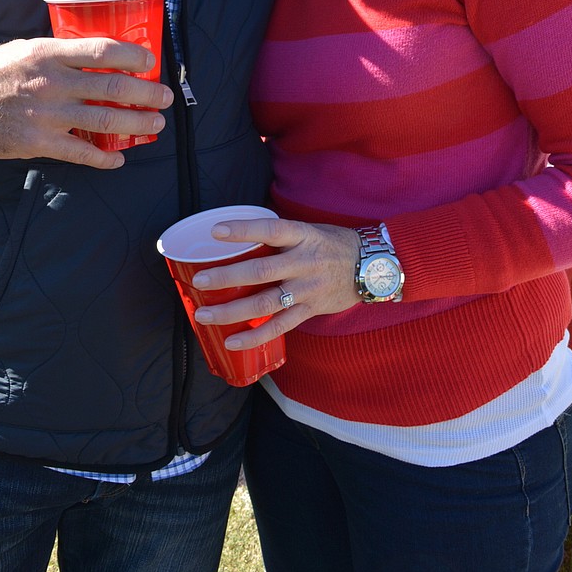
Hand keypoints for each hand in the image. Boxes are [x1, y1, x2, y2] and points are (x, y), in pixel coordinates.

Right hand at [0, 37, 173, 169]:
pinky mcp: (37, 142)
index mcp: (49, 53)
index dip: (133, 56)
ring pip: (104, 120)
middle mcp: (51, 82)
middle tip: (164, 98)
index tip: (150, 61)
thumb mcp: (25, 49)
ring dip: (136, 124)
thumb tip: (101, 56)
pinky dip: (104, 157)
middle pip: (112, 87)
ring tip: (154, 125)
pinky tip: (118, 158)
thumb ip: (60, 53)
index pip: (103, 51)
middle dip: (146, 94)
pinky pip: (81, 152)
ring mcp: (46, 115)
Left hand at [191, 216, 361, 350]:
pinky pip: (280, 327)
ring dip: (231, 311)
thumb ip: (279, 235)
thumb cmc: (332, 243)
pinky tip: (232, 341)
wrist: (372, 266)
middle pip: (261, 271)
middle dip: (227, 277)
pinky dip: (255, 336)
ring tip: (204, 314)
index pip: (270, 230)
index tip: (216, 232)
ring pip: (265, 303)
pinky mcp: (309, 310)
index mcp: (303, 236)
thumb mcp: (309, 230)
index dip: (244, 230)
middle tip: (199, 280)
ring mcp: (307, 290)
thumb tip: (239, 235)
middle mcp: (304, 263)